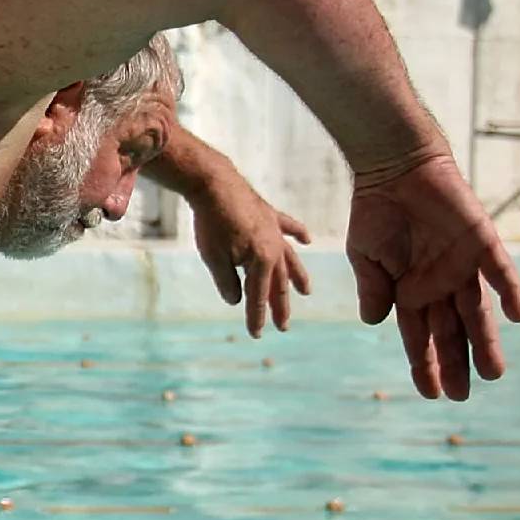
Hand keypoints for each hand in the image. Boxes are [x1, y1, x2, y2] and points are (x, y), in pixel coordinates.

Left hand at [191, 177, 310, 336]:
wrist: (213, 184)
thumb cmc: (211, 223)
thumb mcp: (214, 258)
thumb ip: (227, 283)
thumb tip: (236, 301)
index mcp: (262, 261)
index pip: (258, 296)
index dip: (256, 317)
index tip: (256, 335)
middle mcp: (274, 247)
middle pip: (278, 283)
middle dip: (280, 305)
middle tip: (284, 326)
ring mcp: (273, 230)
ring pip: (289, 258)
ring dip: (297, 276)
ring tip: (306, 292)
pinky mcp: (268, 214)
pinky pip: (288, 226)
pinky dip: (297, 232)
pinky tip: (307, 239)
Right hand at [346, 151, 519, 400]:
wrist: (395, 168)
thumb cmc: (376, 211)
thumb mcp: (364, 255)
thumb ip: (373, 287)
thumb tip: (374, 322)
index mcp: (410, 291)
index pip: (419, 337)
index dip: (424, 364)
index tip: (430, 394)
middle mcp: (440, 284)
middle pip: (452, 332)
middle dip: (456, 363)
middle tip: (462, 395)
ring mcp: (463, 266)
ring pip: (479, 312)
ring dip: (486, 341)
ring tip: (493, 373)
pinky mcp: (481, 242)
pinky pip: (499, 271)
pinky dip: (510, 292)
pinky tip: (518, 316)